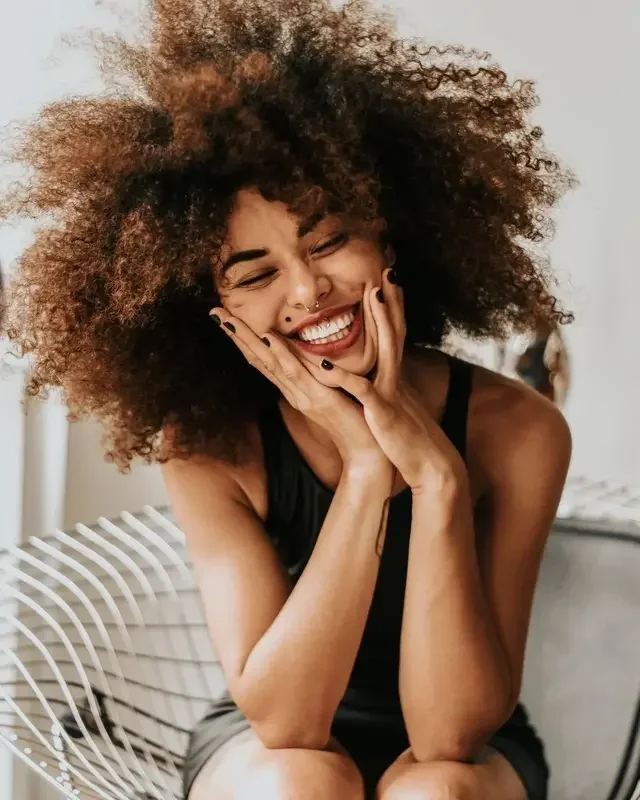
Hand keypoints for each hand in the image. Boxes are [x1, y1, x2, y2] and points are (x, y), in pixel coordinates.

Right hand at [209, 295, 393, 480]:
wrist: (367, 451)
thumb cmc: (353, 419)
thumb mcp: (331, 390)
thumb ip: (318, 374)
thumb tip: (309, 353)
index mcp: (294, 388)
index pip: (263, 359)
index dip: (244, 339)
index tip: (226, 317)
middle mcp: (293, 391)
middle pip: (258, 359)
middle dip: (236, 335)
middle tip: (215, 312)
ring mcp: (303, 395)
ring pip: (270, 363)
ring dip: (248, 340)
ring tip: (230, 320)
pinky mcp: (319, 399)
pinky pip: (297, 374)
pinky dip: (282, 355)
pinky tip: (269, 339)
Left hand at [314, 268, 466, 495]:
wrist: (430, 466)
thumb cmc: (408, 440)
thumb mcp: (397, 407)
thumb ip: (387, 389)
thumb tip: (380, 377)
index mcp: (394, 377)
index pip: (394, 336)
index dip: (392, 309)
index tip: (388, 282)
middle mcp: (395, 378)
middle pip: (396, 332)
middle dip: (392, 302)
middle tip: (388, 271)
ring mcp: (390, 392)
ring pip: (386, 349)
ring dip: (381, 321)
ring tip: (374, 295)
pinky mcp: (382, 411)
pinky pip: (361, 390)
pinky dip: (343, 377)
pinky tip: (327, 362)